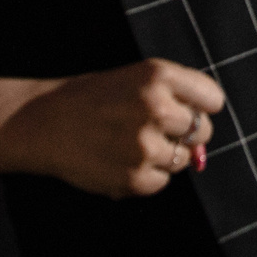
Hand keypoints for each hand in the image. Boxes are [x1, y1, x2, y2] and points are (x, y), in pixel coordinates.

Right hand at [0, 58, 224, 198]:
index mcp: (158, 75)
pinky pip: (162, 181)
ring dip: (163, 155)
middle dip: (185, 133)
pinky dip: (146, 175)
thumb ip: (175, 100)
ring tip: (129, 143)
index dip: (200, 106)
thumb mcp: (135, 79)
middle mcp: (156, 108)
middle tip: (154, 129)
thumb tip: (200, 148)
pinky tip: (120, 160)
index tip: (186, 110)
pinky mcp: (135, 178)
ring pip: (182, 159)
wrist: (44, 122)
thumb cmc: (93, 98)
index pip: (212, 99)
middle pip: (203, 131)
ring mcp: (146, 145)